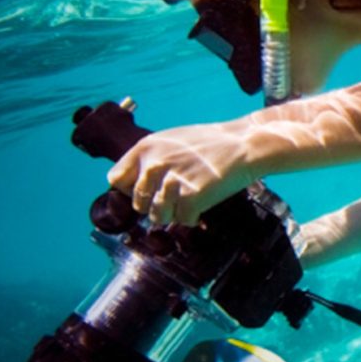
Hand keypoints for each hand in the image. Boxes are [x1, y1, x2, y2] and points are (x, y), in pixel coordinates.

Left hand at [107, 122, 252, 225]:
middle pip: (138, 203)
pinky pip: (183, 220)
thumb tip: (133, 185)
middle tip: (175, 196)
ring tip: (188, 200)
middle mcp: (154, 164)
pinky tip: (204, 202)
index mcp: (145, 148)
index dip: (131, 189)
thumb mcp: (170, 140)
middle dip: (154, 205)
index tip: (147, 191)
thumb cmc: (209, 143)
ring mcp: (172, 182)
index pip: (116, 180)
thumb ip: (149, 159)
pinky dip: (194, 217)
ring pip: (157, 217)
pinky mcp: (191, 197)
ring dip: (173, 213)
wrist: (244, 144)